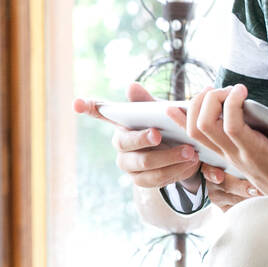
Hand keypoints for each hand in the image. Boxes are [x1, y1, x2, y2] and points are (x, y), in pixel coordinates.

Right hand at [74, 82, 201, 189]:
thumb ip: (147, 102)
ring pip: (145, 164)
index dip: (87, 107)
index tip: (76, 103)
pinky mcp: (142, 180)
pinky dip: (177, 171)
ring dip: (169, 158)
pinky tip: (191, 163)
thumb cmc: (167, 127)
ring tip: (190, 152)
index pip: (99, 112)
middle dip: (142, 139)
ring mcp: (129, 165)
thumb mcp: (161, 113)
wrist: (183, 153)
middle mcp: (120, 144)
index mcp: (122, 123)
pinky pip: (158, 179)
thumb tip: (131, 86)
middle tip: (159, 135)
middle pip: (126, 143)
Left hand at [172, 84, 267, 206]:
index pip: (231, 127)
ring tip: (214, 92)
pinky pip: (195, 138)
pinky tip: (172, 108)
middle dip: (211, 100)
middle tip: (229, 89)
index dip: (232, 105)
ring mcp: (226, 155)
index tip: (243, 89)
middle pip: (205, 126)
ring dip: (197, 106)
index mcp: (256, 154)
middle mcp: (235, 155)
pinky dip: (182, 121)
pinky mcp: (223, 154)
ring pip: (195, 131)